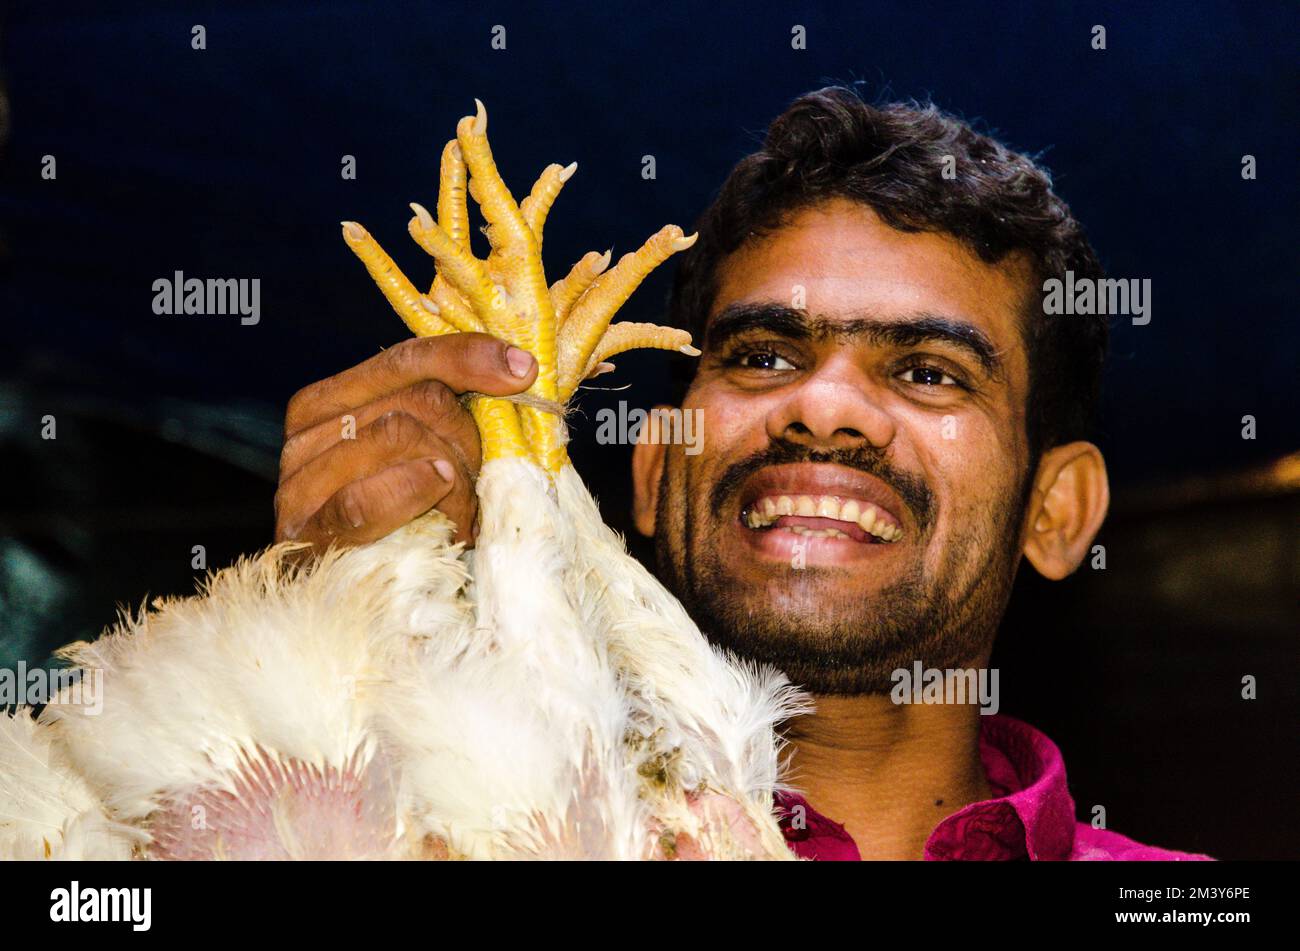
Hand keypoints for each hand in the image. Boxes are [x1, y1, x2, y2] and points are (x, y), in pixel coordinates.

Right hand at [274, 333, 536, 549]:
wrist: (351, 606)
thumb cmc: (402, 526)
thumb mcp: (426, 454)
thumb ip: (449, 405)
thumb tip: (517, 364)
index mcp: (329, 402)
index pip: (407, 358)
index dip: (467, 358)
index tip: (521, 369)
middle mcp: (306, 434)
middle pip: (418, 399)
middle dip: (466, 438)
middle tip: (476, 480)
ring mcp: (300, 484)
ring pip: (400, 433)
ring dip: (453, 478)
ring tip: (460, 511)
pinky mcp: (308, 533)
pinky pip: (363, 498)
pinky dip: (411, 491)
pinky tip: (438, 495)